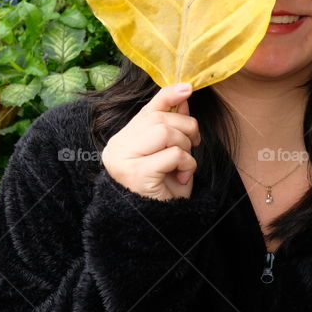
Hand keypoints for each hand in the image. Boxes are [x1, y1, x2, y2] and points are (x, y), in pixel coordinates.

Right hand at [101, 83, 200, 200]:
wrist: (158, 223)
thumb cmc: (163, 188)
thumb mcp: (170, 153)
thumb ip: (173, 125)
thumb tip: (183, 97)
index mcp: (123, 139)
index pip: (147, 110)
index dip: (168, 96)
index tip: (188, 87)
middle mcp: (118, 147)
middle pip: (160, 119)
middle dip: (186, 129)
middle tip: (194, 146)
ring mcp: (124, 160)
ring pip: (165, 132)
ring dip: (186, 147)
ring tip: (184, 165)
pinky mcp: (136, 174)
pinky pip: (172, 154)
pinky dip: (186, 163)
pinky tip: (182, 176)